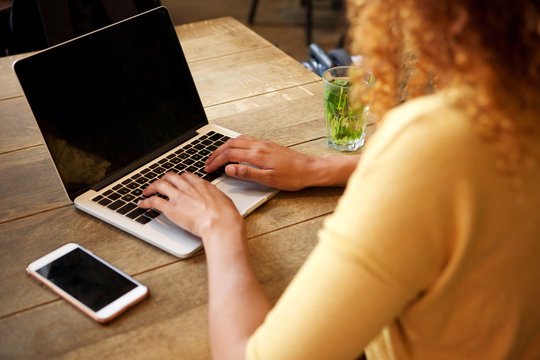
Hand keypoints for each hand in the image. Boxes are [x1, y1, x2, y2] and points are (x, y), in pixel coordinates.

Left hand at [137, 172, 244, 240]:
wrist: (221, 222)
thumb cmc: (226, 215)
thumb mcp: (224, 200)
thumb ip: (217, 198)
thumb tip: (219, 201)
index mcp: (202, 185)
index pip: (186, 176)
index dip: (179, 178)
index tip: (177, 181)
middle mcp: (189, 188)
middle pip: (171, 177)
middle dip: (164, 179)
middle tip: (160, 184)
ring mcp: (179, 196)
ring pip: (160, 185)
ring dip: (151, 187)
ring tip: (146, 191)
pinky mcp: (171, 208)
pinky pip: (154, 201)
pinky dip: (146, 202)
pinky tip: (142, 204)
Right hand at [205, 136, 319, 190]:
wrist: (310, 169)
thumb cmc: (293, 177)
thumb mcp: (268, 180)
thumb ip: (247, 173)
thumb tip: (230, 169)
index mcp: (257, 155)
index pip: (229, 155)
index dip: (216, 161)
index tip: (208, 168)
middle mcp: (259, 146)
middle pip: (231, 144)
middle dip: (216, 153)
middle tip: (208, 162)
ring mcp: (264, 144)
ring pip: (238, 140)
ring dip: (225, 146)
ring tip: (217, 155)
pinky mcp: (268, 145)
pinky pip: (247, 139)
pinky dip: (235, 143)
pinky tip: (235, 148)